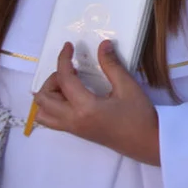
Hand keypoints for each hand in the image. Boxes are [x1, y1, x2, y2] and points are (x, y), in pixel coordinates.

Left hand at [34, 40, 160, 165]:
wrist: (146, 143)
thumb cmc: (139, 115)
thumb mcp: (128, 87)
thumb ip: (112, 65)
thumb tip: (103, 45)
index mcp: (85, 107)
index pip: (64, 79)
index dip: (63, 59)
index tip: (69, 46)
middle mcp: (72, 120)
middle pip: (43, 97)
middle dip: (52, 79)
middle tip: (72, 70)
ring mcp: (72, 128)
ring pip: (42, 112)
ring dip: (49, 95)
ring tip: (69, 85)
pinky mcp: (76, 132)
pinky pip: (51, 120)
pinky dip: (53, 106)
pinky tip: (72, 96)